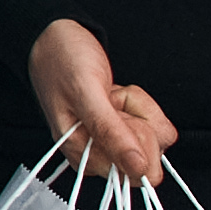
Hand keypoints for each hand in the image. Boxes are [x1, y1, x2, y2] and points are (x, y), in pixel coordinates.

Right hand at [28, 18, 174, 185]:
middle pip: (151, 154)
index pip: (138, 170)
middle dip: (138, 118)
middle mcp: (98, 154)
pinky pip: (153, 124)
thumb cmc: (62, 62)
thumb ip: (111, 133)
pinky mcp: (121, 129)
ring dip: (139, 107)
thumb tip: (138, 168)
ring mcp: (111, 141)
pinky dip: (141, 103)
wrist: (55, 39)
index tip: (117, 112)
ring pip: (155, 137)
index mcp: (84, 155)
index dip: (137, 138)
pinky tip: (116, 94)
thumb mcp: (86, 93)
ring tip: (110, 93)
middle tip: (111, 98)